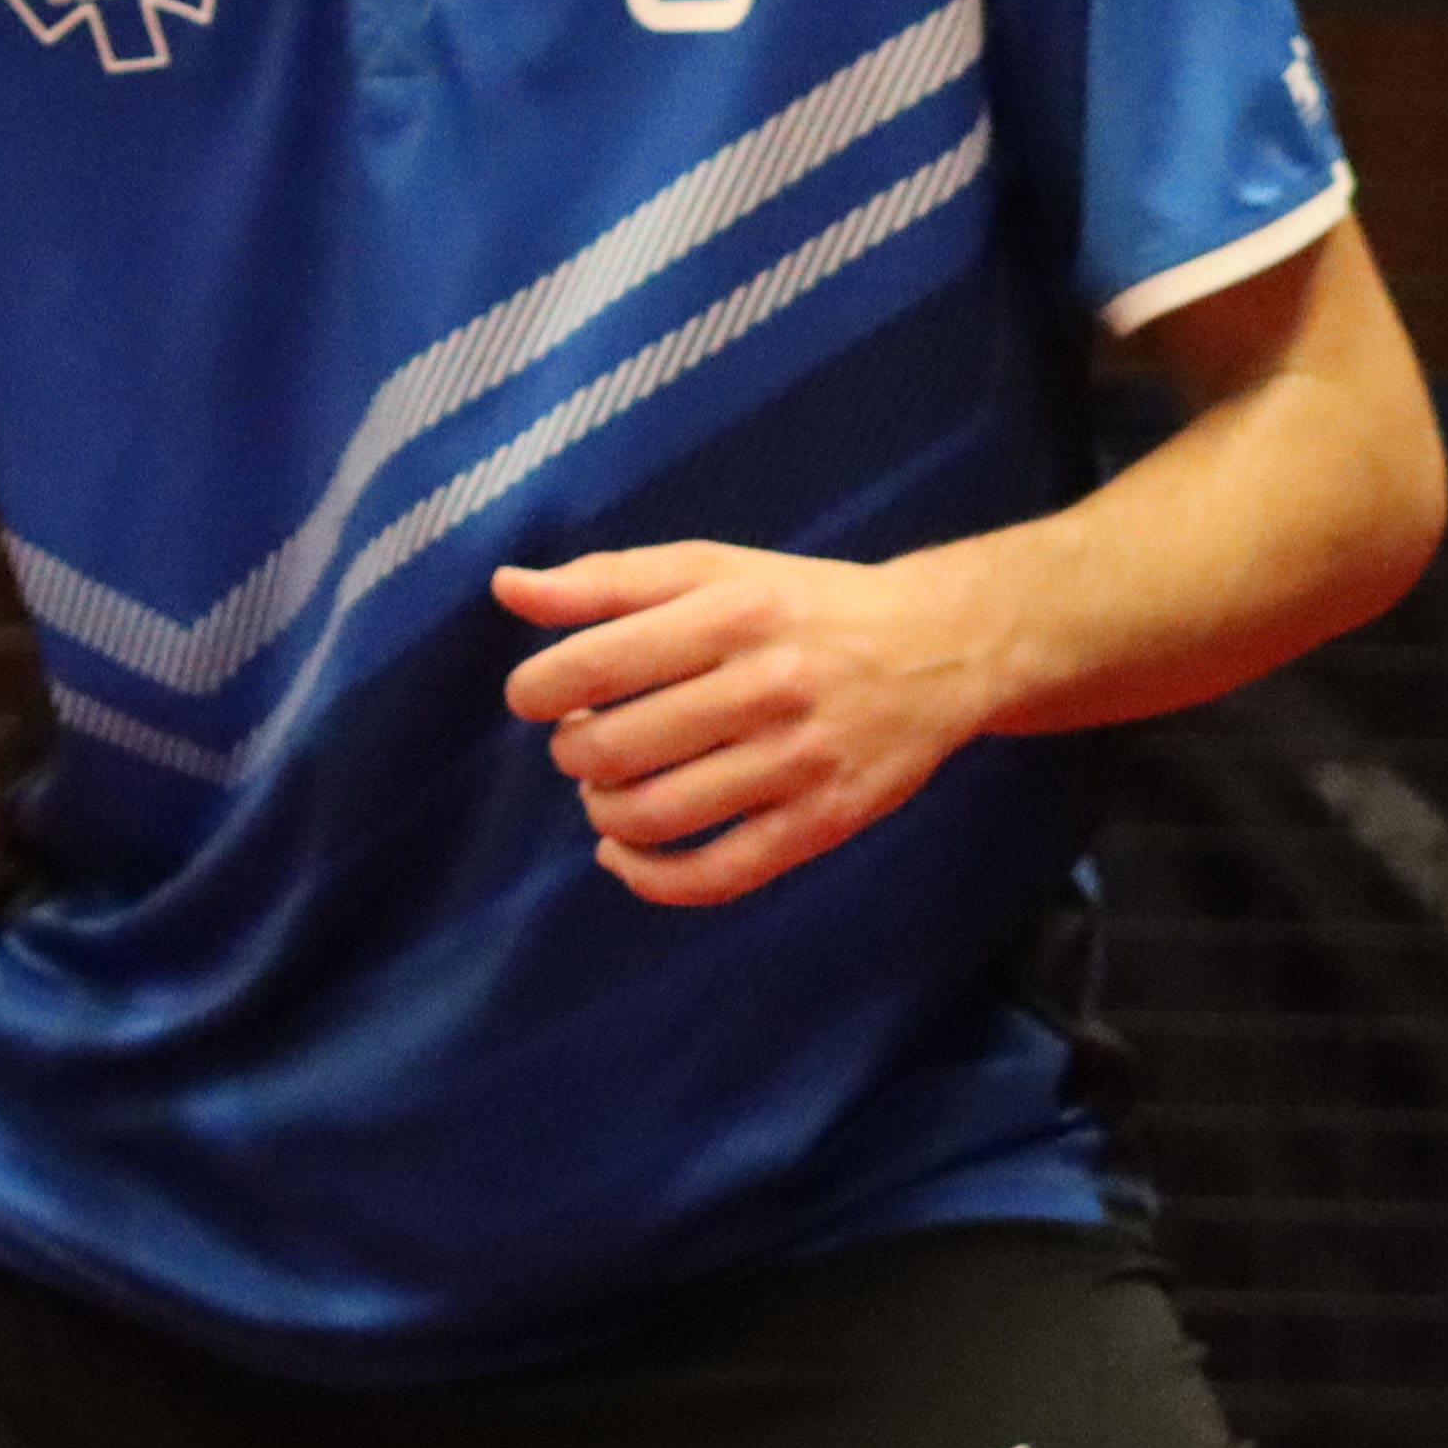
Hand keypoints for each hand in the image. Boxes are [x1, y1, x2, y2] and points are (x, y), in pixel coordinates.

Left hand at [493, 541, 1007, 906]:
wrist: (940, 648)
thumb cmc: (800, 605)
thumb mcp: (710, 569)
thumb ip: (605, 581)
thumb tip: (507, 588)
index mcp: (732, 613)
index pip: (595, 665)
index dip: (537, 690)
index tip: (536, 697)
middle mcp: (769, 687)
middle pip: (616, 748)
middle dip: (572, 752)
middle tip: (583, 741)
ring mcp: (802, 761)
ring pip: (656, 815)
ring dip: (602, 810)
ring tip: (605, 788)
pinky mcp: (826, 822)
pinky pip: (717, 875)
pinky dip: (648, 878)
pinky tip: (621, 853)